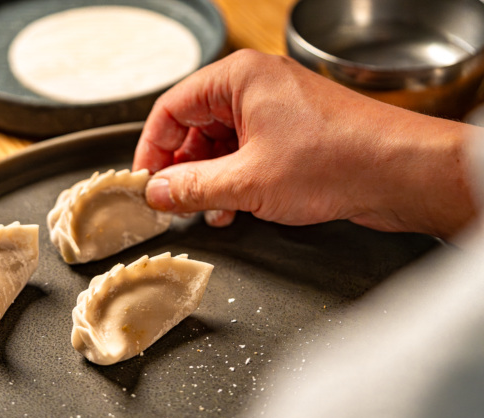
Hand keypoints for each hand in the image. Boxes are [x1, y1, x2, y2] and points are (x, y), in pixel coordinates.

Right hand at [133, 49, 478, 239]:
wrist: (401, 173)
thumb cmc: (337, 159)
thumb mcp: (246, 181)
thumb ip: (191, 187)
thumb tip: (157, 192)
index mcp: (239, 78)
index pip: (172, 108)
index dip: (151, 149)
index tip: (144, 183)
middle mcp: (256, 87)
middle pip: (194, 126)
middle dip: (181, 168)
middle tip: (172, 202)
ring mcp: (276, 110)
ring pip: (220, 143)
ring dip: (208, 180)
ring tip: (206, 210)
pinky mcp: (293, 135)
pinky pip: (246, 154)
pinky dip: (233, 181)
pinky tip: (233, 208)